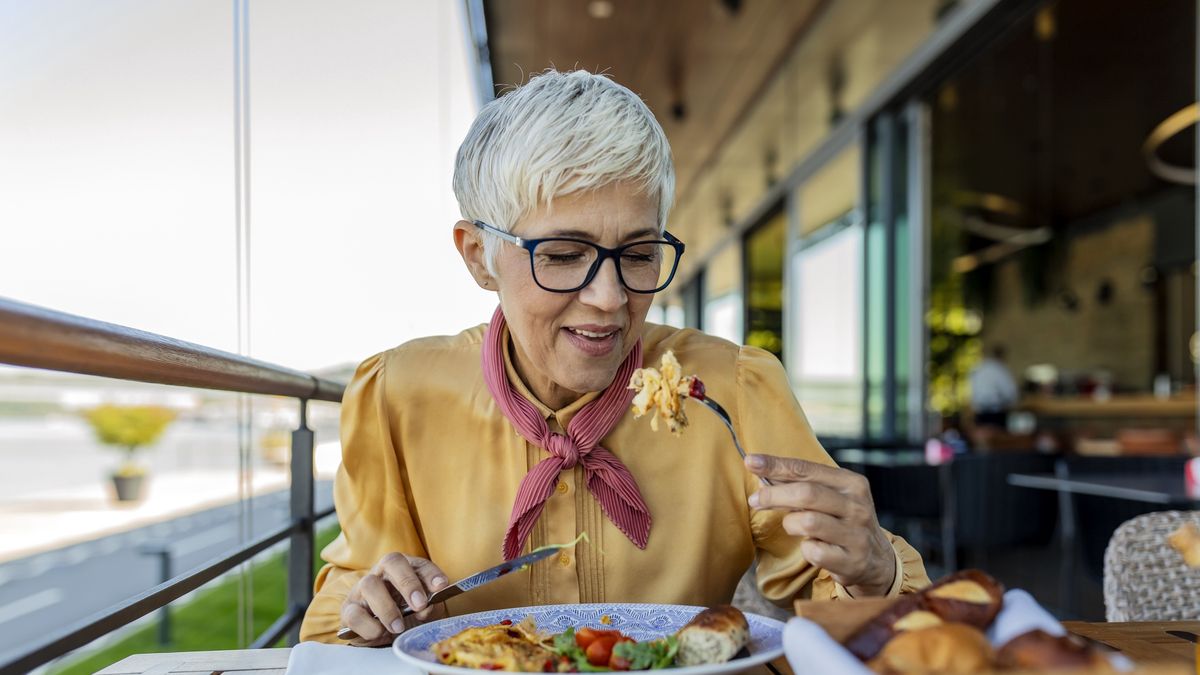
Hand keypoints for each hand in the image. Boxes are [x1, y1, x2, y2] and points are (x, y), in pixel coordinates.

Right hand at [341, 553, 449, 645]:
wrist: (380, 635)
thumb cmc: (406, 616)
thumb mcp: (422, 612)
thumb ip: (428, 608)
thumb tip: (426, 607)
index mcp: (404, 569)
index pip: (419, 563)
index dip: (431, 573)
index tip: (441, 586)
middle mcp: (382, 572)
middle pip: (391, 562)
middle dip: (408, 583)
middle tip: (420, 605)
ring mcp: (362, 589)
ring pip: (369, 584)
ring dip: (387, 607)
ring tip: (398, 627)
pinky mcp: (349, 610)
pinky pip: (354, 613)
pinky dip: (369, 625)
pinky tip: (380, 633)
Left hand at [745, 455, 895, 596]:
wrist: (876, 559)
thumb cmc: (843, 520)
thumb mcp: (831, 496)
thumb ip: (802, 483)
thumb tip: (761, 469)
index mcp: (852, 483)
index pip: (807, 469)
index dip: (776, 465)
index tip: (750, 462)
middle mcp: (857, 506)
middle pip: (806, 494)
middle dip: (774, 495)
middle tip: (755, 500)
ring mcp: (856, 535)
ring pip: (807, 522)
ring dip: (790, 524)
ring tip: (793, 526)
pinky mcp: (851, 561)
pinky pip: (813, 551)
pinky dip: (805, 549)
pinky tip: (812, 547)